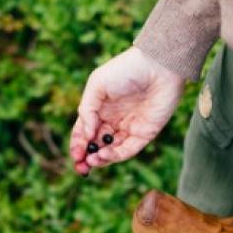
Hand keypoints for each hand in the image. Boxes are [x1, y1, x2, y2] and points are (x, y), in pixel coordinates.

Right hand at [70, 47, 185, 174]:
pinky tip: (104, 155)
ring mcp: (129, 128)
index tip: (74, 153)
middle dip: (87, 156)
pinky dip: (115, 155)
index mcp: (100, 108)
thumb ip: (87, 109)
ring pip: (112, 150)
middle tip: (80, 166)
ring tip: (92, 161)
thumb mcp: (98, 85)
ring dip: (101, 159)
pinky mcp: (145, 133)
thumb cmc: (126, 70)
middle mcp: (114, 120)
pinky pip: (128, 149)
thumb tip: (86, 134)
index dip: (78, 144)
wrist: (158, 67)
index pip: (85, 131)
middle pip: (97, 144)